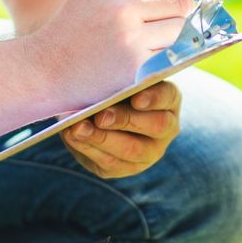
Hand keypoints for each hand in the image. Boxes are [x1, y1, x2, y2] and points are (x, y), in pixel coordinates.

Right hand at [26, 0, 198, 108]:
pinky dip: (165, 57)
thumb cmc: (72, 33)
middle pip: (178, 2)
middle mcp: (122, 5)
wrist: (43, 70)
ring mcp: (130, 37)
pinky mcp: (136, 67)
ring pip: (178, 30)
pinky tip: (149, 58)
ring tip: (154, 40)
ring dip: (175, 35)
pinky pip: (169, 56)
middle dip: (182, 9)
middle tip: (175, 17)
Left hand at [62, 81, 181, 178]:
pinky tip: (71, 136)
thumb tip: (98, 79)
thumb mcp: (119, 77)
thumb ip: (117, 75)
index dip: (154, 98)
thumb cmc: (113, 87)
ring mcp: (149, 152)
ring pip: (130, 150)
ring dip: (101, 138)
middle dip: (125, 120)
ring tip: (78, 128)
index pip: (168, 96)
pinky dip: (88, 148)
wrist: (102, 113)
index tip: (135, 98)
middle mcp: (166, 128)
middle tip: (100, 116)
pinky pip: (110, 163)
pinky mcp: (126, 167)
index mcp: (169, 100)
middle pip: (155, 126)